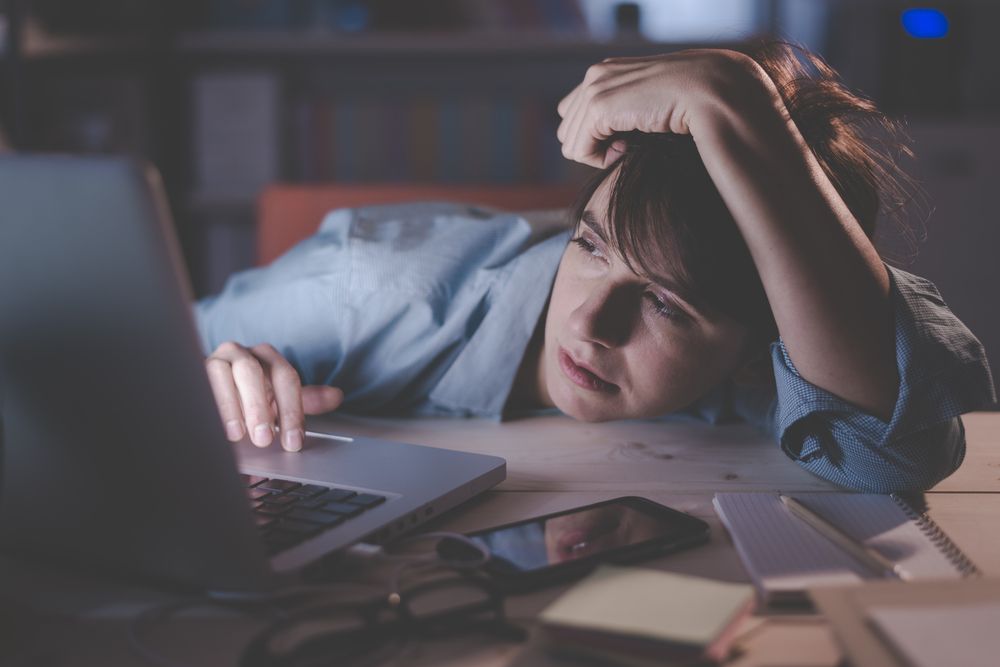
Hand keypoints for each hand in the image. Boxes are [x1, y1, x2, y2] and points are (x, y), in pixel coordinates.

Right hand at [204, 341, 343, 451]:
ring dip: (229, 406)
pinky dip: (203, 405)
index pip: (285, 377)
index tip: (293, 442)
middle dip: (259, 407)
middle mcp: (240, 353)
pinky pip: (195, 384)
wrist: (211, 391)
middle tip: (264, 439)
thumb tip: (336, 396)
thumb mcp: (278, 400)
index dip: (291, 410)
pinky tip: (209, 426)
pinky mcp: (189, 373)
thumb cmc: (250, 397)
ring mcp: (212, 360)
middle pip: (251, 372)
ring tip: (236, 435)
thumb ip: (304, 399)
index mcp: (267, 357)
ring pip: (220, 374)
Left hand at [556, 49, 759, 167]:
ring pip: (570, 143)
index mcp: (604, 72)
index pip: (573, 115)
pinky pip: (578, 150)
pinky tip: (627, 148)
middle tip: (628, 145)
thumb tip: (606, 144)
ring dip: (599, 154)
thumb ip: (623, 115)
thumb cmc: (686, 106)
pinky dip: (600, 159)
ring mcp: (595, 89)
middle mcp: (594, 75)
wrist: (709, 92)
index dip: (595, 136)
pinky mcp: (599, 107)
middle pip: (567, 131)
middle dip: (594, 146)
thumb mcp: (648, 107)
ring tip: (630, 145)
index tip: (625, 138)